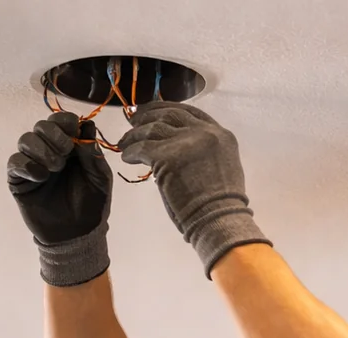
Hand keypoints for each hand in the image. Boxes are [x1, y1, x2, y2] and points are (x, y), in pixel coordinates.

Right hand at [7, 112, 112, 285]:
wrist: (77, 235)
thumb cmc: (92, 205)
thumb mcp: (100, 177)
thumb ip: (93, 152)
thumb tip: (87, 125)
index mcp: (70, 147)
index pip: (62, 121)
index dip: (66, 122)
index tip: (74, 133)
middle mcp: (49, 151)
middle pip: (42, 125)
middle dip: (54, 134)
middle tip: (66, 153)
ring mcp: (33, 164)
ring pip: (26, 139)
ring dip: (42, 149)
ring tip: (55, 168)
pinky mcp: (19, 179)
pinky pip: (15, 161)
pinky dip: (27, 164)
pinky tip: (41, 177)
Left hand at [118, 102, 270, 276]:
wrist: (219, 220)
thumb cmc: (220, 204)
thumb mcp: (222, 166)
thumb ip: (203, 151)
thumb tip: (177, 147)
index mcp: (221, 134)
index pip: (189, 112)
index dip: (167, 108)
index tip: (152, 111)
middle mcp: (204, 132)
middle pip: (169, 114)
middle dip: (148, 115)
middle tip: (132, 120)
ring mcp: (186, 142)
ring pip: (153, 128)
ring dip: (134, 134)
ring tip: (125, 142)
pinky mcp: (168, 156)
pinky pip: (143, 148)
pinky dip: (131, 151)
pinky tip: (127, 156)